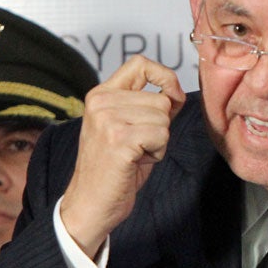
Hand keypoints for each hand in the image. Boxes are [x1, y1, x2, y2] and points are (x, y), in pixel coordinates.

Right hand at [59, 56, 185, 256]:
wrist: (90, 204)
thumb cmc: (113, 169)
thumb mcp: (128, 128)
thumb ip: (149, 107)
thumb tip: (176, 91)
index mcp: (100, 95)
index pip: (140, 64)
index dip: (164, 76)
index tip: (173, 96)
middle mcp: (101, 102)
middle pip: (160, 99)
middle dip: (161, 126)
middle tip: (138, 146)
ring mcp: (108, 120)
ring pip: (163, 118)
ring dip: (159, 141)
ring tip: (135, 155)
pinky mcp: (119, 139)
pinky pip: (161, 136)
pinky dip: (157, 153)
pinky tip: (136, 162)